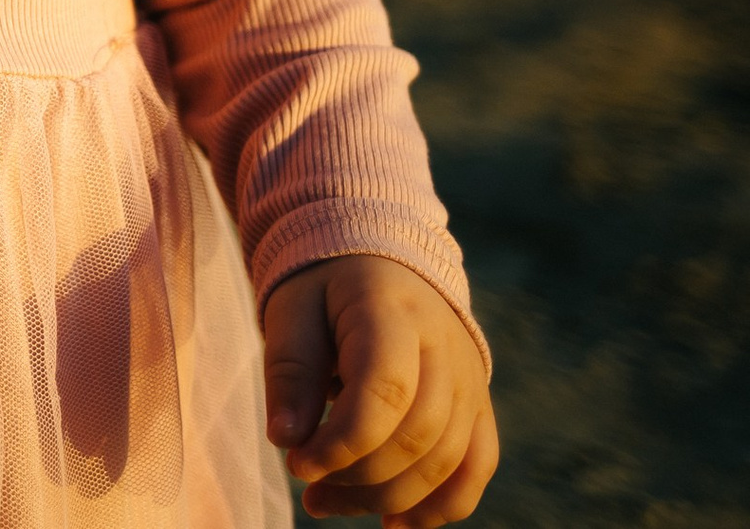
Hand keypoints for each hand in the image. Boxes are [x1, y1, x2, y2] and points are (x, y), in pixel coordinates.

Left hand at [265, 255, 498, 525]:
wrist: (381, 262)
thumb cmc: (324, 290)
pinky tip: (395, 523)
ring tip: (329, 503)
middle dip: (359, 476)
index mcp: (392, 310)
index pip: (384, 390)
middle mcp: (446, 346)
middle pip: (418, 434)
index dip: (342, 440)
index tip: (298, 464)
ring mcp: (471, 378)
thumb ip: (289, 370)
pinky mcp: (479, 405)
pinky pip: (477, 467)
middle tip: (309, 488)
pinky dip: (442, 505)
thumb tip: (285, 440)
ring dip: (389, 497)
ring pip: (448, 459)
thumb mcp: (291, 310)